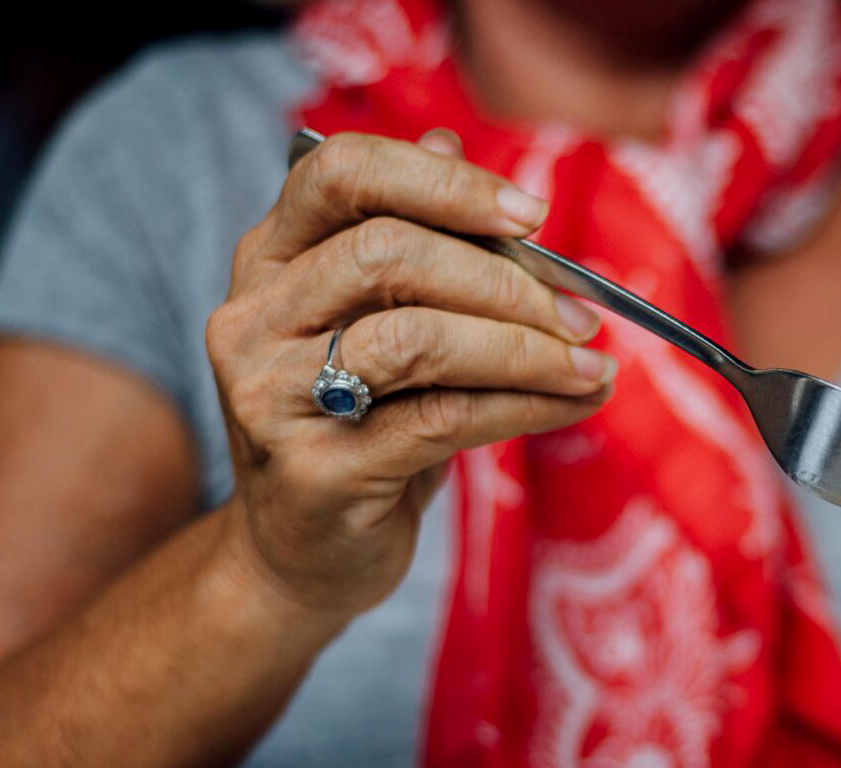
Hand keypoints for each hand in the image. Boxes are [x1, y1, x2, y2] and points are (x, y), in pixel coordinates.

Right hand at [204, 128, 614, 621]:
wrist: (302, 558)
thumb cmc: (359, 428)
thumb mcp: (376, 322)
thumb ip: (409, 238)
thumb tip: (452, 137)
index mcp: (269, 260)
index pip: (341, 172)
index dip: (443, 180)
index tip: (531, 213)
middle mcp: (253, 319)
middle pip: (386, 252)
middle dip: (503, 277)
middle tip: (578, 312)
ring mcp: (273, 397)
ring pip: (416, 338)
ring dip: (523, 347)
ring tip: (587, 364)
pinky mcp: (315, 471)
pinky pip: (441, 418)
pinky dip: (523, 405)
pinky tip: (570, 404)